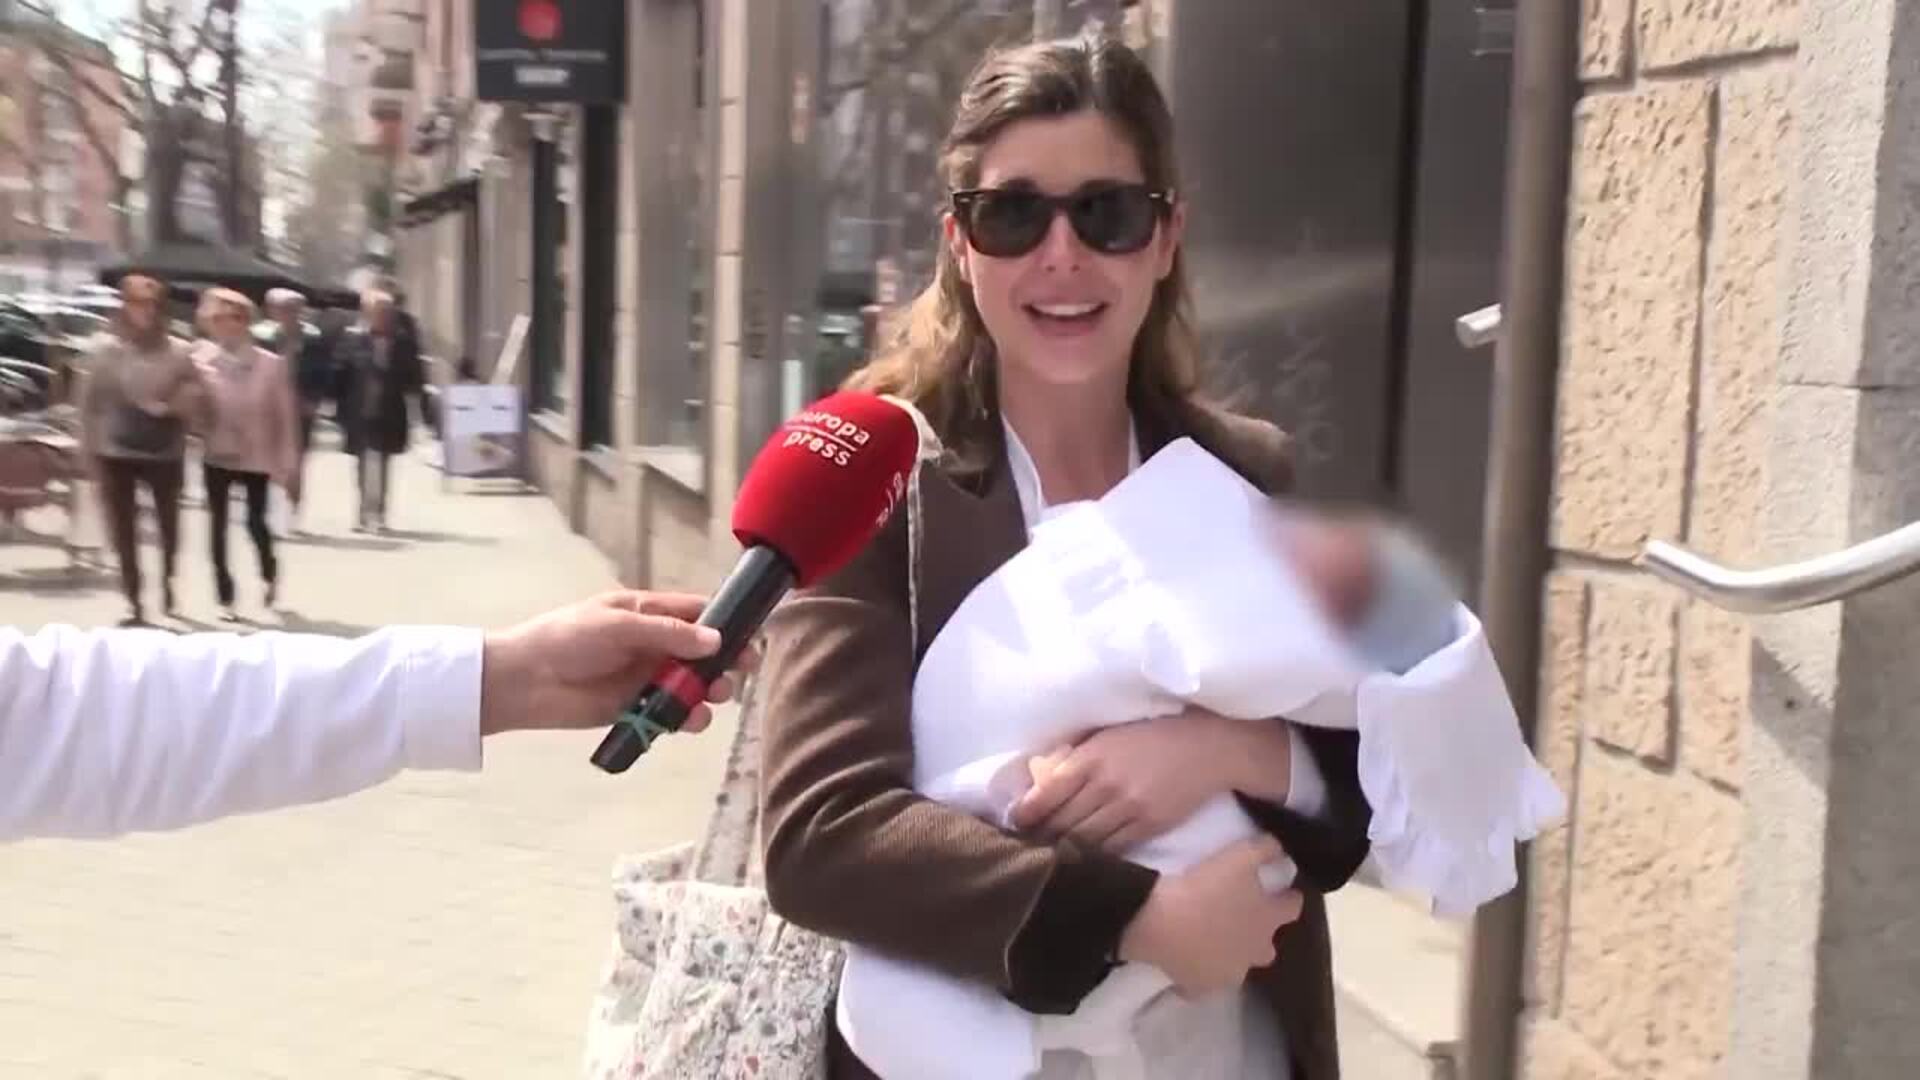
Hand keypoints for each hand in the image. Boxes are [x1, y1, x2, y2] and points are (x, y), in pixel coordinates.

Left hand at [478, 591, 756, 736]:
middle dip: (725, 660)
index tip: (752, 634)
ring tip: (716, 696)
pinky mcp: (636, 709)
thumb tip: (716, 640)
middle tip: (745, 670)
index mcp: (647, 613)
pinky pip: (671, 713)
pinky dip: (687, 717)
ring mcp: (645, 678)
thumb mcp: (618, 626)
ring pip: (691, 684)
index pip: (696, 612)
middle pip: (702, 651)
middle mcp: (652, 644)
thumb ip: (668, 633)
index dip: (726, 621)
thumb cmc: (567, 639)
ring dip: (709, 690)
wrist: (524, 682)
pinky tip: (692, 719)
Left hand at [1011, 709, 1293, 852]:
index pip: (1047, 792)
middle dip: (1039, 836)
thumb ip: (1077, 755)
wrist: (1206, 747)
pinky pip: (1112, 848)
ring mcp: (1128, 808)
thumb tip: (1041, 777)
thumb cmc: (1152, 735)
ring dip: (1062, 851)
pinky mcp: (1149, 826)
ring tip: (1046, 859)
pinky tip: (1081, 863)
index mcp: (1091, 758)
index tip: (1013, 824)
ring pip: (1084, 840)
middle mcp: (1106, 784)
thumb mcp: (1109, 734)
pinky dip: (1093, 857)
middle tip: (1024, 847)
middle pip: (1061, 821)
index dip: (1026, 813)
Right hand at [1118, 837, 1303, 997]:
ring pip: (1238, 967)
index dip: (1288, 897)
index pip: (1292, 908)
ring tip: (1214, 939)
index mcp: (1268, 920)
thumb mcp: (1239, 856)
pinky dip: (1199, 973)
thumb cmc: (1204, 887)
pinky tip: (1188, 961)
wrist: (1161, 922)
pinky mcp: (1200, 987)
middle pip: (1268, 946)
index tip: (1282, 889)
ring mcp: (1229, 973)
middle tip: (1243, 917)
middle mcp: (1255, 952)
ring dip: (1232, 955)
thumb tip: (1281, 847)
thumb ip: (1265, 849)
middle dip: (1261, 934)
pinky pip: (1204, 983)